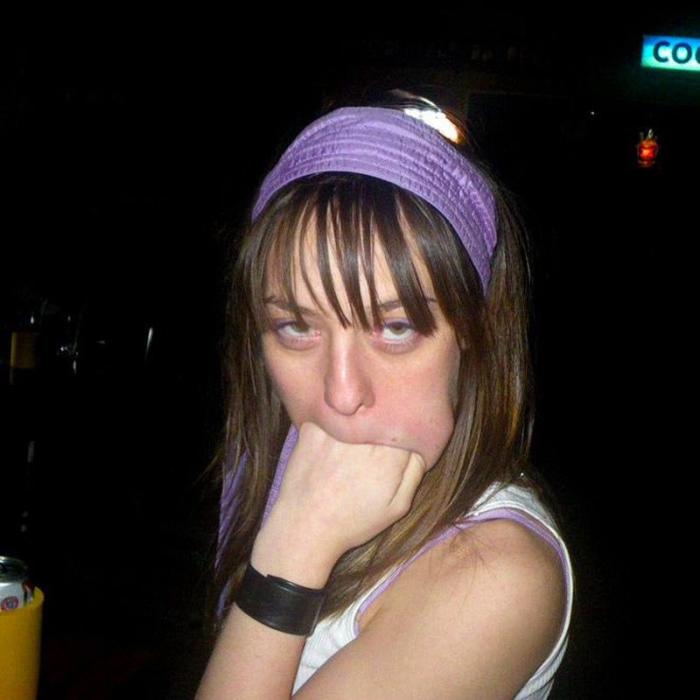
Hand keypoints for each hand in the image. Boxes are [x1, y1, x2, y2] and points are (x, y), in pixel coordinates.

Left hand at [261, 421, 427, 564]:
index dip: (400, 434)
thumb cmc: (354, 520)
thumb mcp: (398, 506)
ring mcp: (336, 427)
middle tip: (365, 452)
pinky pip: (330, 416)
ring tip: (346, 452)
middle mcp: (365, 435)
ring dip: (355, 423)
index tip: (391, 446)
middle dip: (378, 426)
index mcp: (391, 452)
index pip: (406, 424)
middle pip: (381, 415)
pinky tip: (327, 449)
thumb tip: (418, 443)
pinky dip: (331, 426)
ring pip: (355, 413)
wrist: (305, 527)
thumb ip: (414, 471)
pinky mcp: (313, 427)